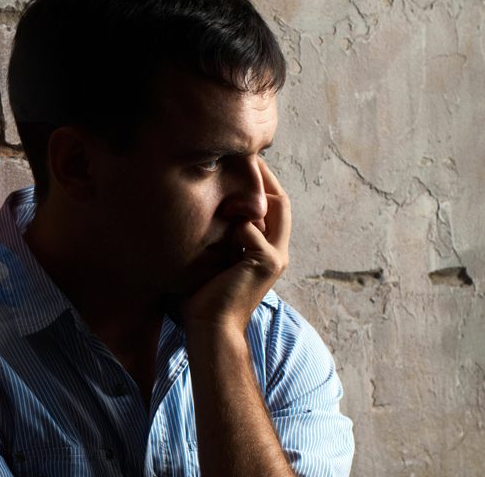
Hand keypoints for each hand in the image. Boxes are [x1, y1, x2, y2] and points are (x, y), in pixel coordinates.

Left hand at [182, 158, 291, 333]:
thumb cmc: (203, 295)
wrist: (210, 326)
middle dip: (264, 177)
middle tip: (245, 157)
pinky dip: (233, 228)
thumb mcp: (213, 255)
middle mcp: (278, 252)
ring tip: (225, 186)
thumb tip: (207, 203)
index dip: (263, 182)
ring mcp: (275, 258)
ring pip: (268, 211)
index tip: (244, 162)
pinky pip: (249, 231)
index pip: (274, 205)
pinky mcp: (266, 263)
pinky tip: (215, 234)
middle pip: (281, 201)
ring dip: (246, 198)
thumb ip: (220, 232)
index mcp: (267, 250)